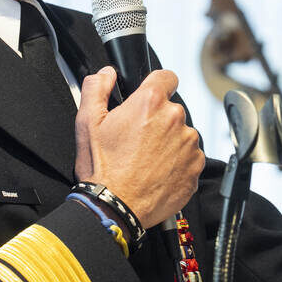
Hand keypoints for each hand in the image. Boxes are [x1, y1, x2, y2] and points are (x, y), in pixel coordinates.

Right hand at [74, 66, 204, 228]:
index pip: (166, 77)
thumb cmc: (102, 168)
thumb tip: (107, 73)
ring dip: (168, 142)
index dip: (156, 85)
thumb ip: (97, 88)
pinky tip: (157, 172)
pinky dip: (177, 162)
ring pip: (181, 134)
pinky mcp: (195, 167)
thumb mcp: (87, 122)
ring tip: (146, 159)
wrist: (115, 207)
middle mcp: (175, 119)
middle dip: (157, 119)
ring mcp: (188, 144)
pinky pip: (189, 157)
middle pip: (171, 109)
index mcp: (150, 103)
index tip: (149, 99)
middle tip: (137, 139)